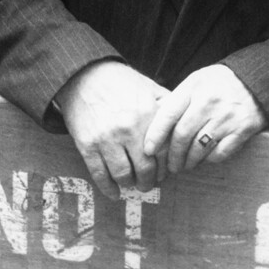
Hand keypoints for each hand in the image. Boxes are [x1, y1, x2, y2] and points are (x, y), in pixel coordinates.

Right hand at [56, 61, 168, 197]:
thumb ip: (167, 104)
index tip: (164, 173)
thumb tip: (184, 122)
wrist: (84, 76)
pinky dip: (108, 189)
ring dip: (129, 184)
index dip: (165, 167)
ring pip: (123, 175)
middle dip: (148, 181)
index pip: (164, 152)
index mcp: (147, 114)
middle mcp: (129, 128)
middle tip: (148, 184)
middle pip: (145, 168)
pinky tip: (114, 193)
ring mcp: (106, 138)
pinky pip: (100, 175)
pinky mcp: (88, 145)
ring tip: (132, 184)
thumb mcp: (148, 87)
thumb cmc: (120, 82)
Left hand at [143, 64, 265, 174]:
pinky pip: (219, 154)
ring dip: (189, 161)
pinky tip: (205, 158)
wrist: (255, 80)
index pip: (169, 114)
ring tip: (185, 164)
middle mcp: (209, 102)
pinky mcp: (242, 130)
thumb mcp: (196, 81)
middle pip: (182, 135)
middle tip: (170, 165)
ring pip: (199, 148)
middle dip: (172, 155)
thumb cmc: (218, 83)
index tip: (148, 150)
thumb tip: (153, 125)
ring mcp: (226, 117)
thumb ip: (177, 100)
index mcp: (194, 87)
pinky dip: (209, 160)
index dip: (156, 134)